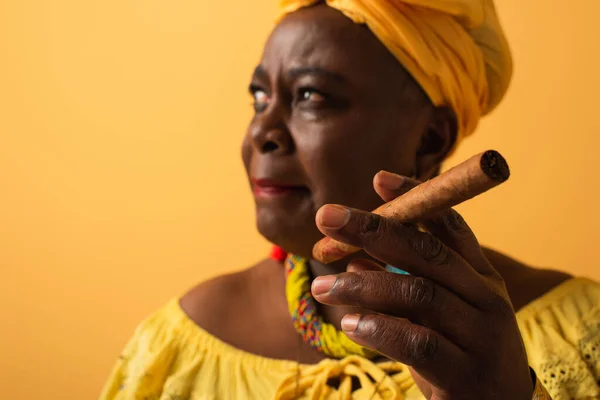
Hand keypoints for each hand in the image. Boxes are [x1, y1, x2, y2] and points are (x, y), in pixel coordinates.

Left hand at [311, 171, 533, 399]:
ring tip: (323, 287)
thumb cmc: (459, 351)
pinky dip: (380, 328)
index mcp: (481, 276)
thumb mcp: (437, 312)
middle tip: (327, 217)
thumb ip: (403, 281)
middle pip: (427, 251)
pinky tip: (350, 323)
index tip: (378, 179)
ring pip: (418, 293)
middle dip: (374, 230)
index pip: (450, 225)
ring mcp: (480, 335)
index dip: (417, 198)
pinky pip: (417, 341)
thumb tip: (352, 259)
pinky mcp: (464, 373)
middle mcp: (486, 298)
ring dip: (362, 285)